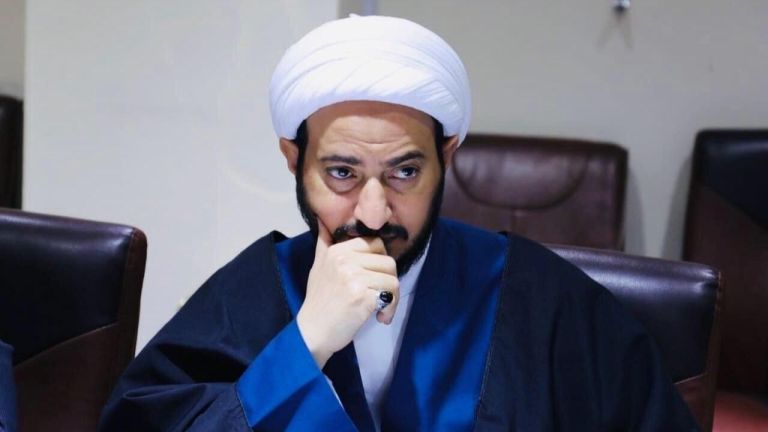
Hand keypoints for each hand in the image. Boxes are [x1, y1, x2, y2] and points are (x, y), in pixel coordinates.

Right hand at [296, 220, 399, 367]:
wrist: (313, 332)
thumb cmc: (319, 302)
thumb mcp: (317, 267)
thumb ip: (324, 244)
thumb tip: (321, 219)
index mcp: (337, 251)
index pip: (376, 244)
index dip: (380, 263)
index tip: (374, 280)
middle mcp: (345, 260)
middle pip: (388, 262)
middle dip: (389, 281)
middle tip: (380, 297)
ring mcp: (353, 278)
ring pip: (393, 279)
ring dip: (392, 298)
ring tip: (380, 310)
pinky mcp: (362, 296)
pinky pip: (391, 296)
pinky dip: (390, 309)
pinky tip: (379, 317)